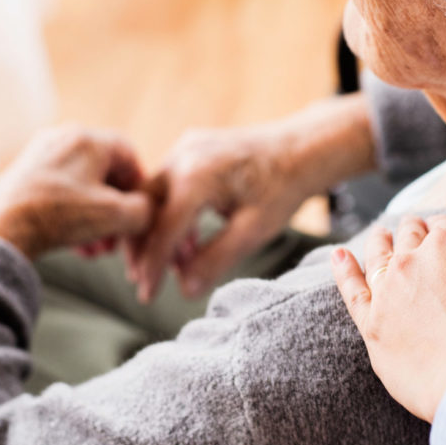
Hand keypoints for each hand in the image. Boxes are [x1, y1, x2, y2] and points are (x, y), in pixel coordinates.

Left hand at [0, 125, 153, 258]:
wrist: (1, 229)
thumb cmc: (60, 216)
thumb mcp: (116, 215)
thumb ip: (144, 210)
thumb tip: (147, 210)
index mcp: (87, 138)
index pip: (128, 153)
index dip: (140, 184)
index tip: (141, 211)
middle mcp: (61, 139)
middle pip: (103, 173)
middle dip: (115, 209)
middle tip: (118, 237)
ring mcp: (38, 156)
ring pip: (80, 187)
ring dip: (95, 218)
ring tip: (96, 249)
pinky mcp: (21, 176)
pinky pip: (58, 193)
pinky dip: (72, 216)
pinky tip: (75, 246)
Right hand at [126, 95, 375, 301]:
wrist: (302, 148)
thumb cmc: (283, 188)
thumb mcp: (254, 230)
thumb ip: (217, 259)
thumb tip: (185, 290)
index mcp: (197, 176)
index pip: (163, 229)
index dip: (153, 267)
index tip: (147, 296)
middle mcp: (182, 156)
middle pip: (145, 210)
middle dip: (142, 249)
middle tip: (145, 283)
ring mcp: (184, 148)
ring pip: (152, 197)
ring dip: (156, 232)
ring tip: (175, 266)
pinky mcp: (189, 149)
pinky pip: (166, 184)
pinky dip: (169, 213)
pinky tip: (186, 241)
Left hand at [331, 215, 445, 421]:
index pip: (444, 228)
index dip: (445, 233)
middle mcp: (414, 260)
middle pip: (409, 235)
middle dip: (414, 234)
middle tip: (415, 235)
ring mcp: (388, 289)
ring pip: (379, 254)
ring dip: (381, 243)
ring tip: (380, 237)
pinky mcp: (370, 322)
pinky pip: (351, 288)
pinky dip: (343, 270)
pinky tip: (339, 257)